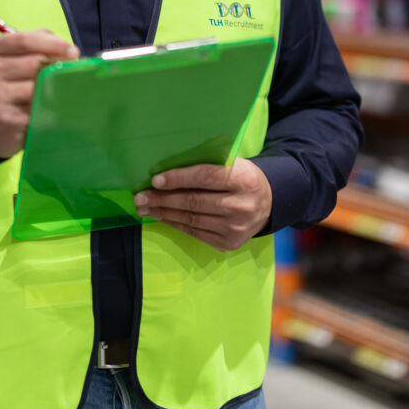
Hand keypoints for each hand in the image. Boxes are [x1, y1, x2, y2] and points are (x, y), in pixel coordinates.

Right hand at [0, 30, 78, 158]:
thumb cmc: (7, 86)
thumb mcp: (11, 59)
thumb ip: (36, 45)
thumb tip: (69, 50)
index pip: (24, 40)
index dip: (53, 43)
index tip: (73, 51)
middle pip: (34, 63)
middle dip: (58, 66)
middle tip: (73, 72)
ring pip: (38, 87)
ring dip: (57, 88)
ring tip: (65, 90)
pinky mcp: (5, 121)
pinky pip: (38, 110)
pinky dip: (51, 109)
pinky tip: (54, 110)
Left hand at [133, 158, 271, 251]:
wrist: (268, 203)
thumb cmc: (241, 177)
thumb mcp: (233, 164)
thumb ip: (208, 164)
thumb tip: (167, 168)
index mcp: (243, 179)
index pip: (205, 177)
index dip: (178, 178)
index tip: (155, 180)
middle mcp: (240, 205)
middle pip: (194, 201)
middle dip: (162, 199)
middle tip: (140, 197)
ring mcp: (234, 228)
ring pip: (191, 219)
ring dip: (163, 213)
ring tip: (144, 208)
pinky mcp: (228, 243)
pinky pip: (195, 232)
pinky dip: (175, 224)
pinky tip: (161, 217)